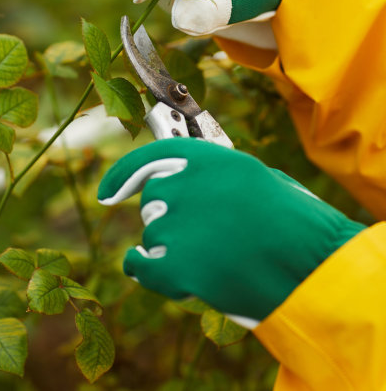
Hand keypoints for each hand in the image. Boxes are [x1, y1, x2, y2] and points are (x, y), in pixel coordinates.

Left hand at [98, 139, 363, 324]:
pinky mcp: (180, 266)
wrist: (317, 271)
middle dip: (169, 212)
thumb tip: (182, 182)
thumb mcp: (260, 181)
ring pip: (154, 231)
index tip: (109, 190)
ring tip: (212, 256)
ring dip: (171, 243)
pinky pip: (142, 263)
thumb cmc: (297, 227)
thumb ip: (217, 177)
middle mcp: (193, 185)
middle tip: (201, 231)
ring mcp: (184, 225)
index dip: (126, 172)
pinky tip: (145, 265)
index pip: (156, 155)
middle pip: (155, 197)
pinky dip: (142, 266)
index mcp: (217, 159)